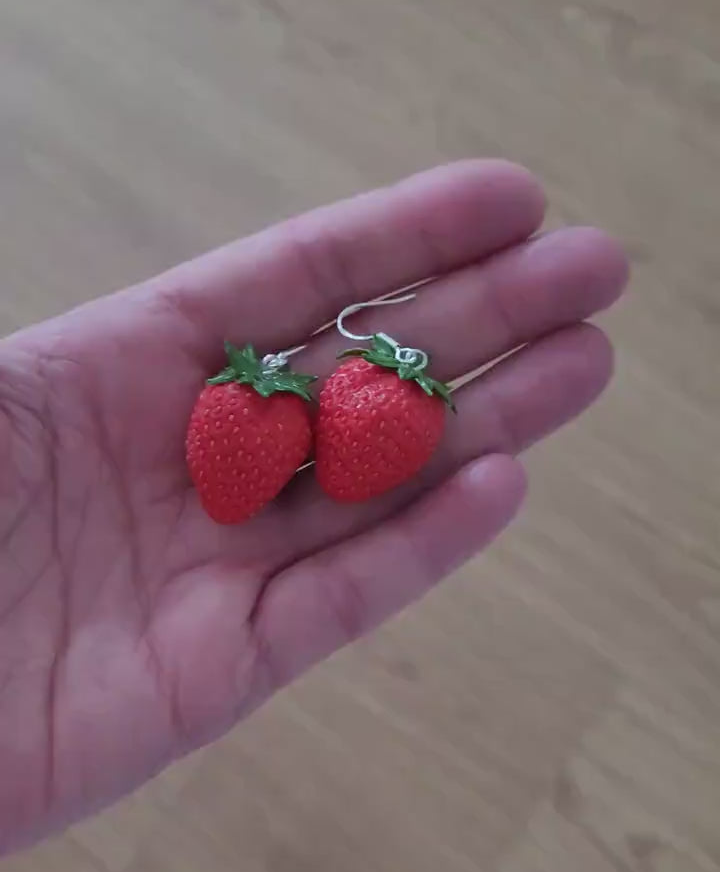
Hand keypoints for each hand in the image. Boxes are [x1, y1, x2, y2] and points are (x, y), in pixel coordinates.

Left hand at [0, 161, 627, 851]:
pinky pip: (339, 600)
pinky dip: (419, 546)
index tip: (509, 199)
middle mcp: (187, 460)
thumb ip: (60, 344)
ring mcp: (211, 566)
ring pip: (372, 484)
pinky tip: (500, 485)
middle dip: (477, 319)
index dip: (401, 239)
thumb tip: (189, 278)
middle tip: (594, 272)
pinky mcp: (221, 672)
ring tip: (584, 365)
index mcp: (121, 371)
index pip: (289, 285)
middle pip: (356, 376)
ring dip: (483, 422)